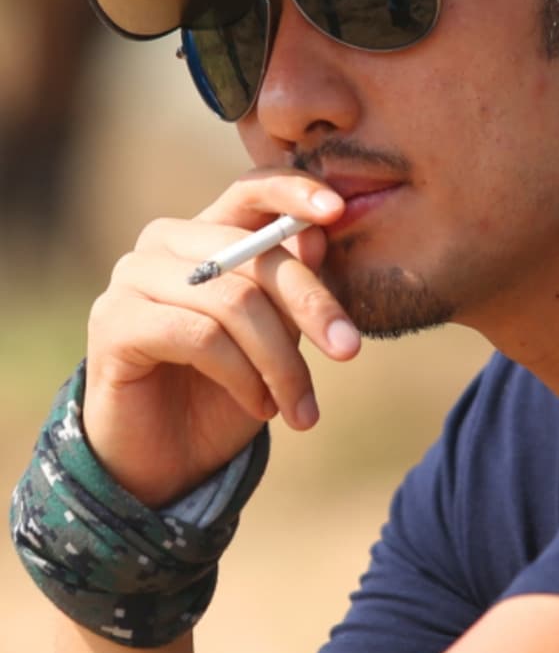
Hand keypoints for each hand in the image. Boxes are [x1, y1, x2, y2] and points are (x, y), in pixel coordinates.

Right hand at [83, 168, 360, 506]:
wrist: (167, 461)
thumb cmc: (227, 389)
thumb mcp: (277, 336)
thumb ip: (292, 288)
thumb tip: (317, 237)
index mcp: (205, 232)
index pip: (250, 190)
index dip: (294, 192)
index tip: (338, 212)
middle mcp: (163, 243)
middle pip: (252, 253)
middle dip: (310, 303)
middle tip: (348, 350)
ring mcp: (132, 278)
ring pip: (233, 301)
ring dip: (280, 361)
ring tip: (300, 406)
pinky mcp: (115, 322)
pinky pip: (199, 336)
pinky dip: (242, 376)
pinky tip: (259, 406)